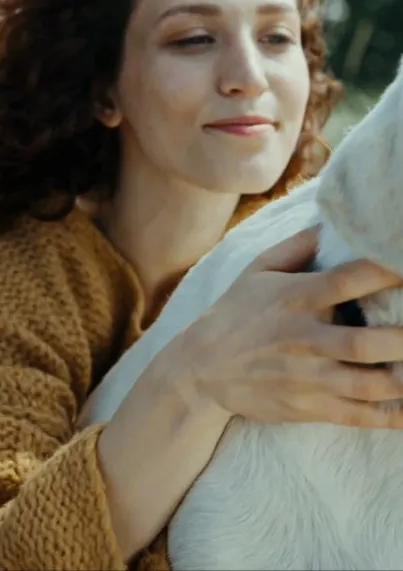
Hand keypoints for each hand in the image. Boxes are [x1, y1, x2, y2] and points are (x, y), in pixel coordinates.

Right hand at [190, 226, 402, 428]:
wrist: (202, 368)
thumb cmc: (236, 311)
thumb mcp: (258, 268)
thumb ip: (298, 245)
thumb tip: (334, 222)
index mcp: (296, 298)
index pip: (347, 281)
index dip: (384, 272)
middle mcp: (305, 339)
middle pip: (364, 343)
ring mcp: (309, 378)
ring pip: (367, 384)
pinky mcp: (310, 408)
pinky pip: (358, 416)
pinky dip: (391, 416)